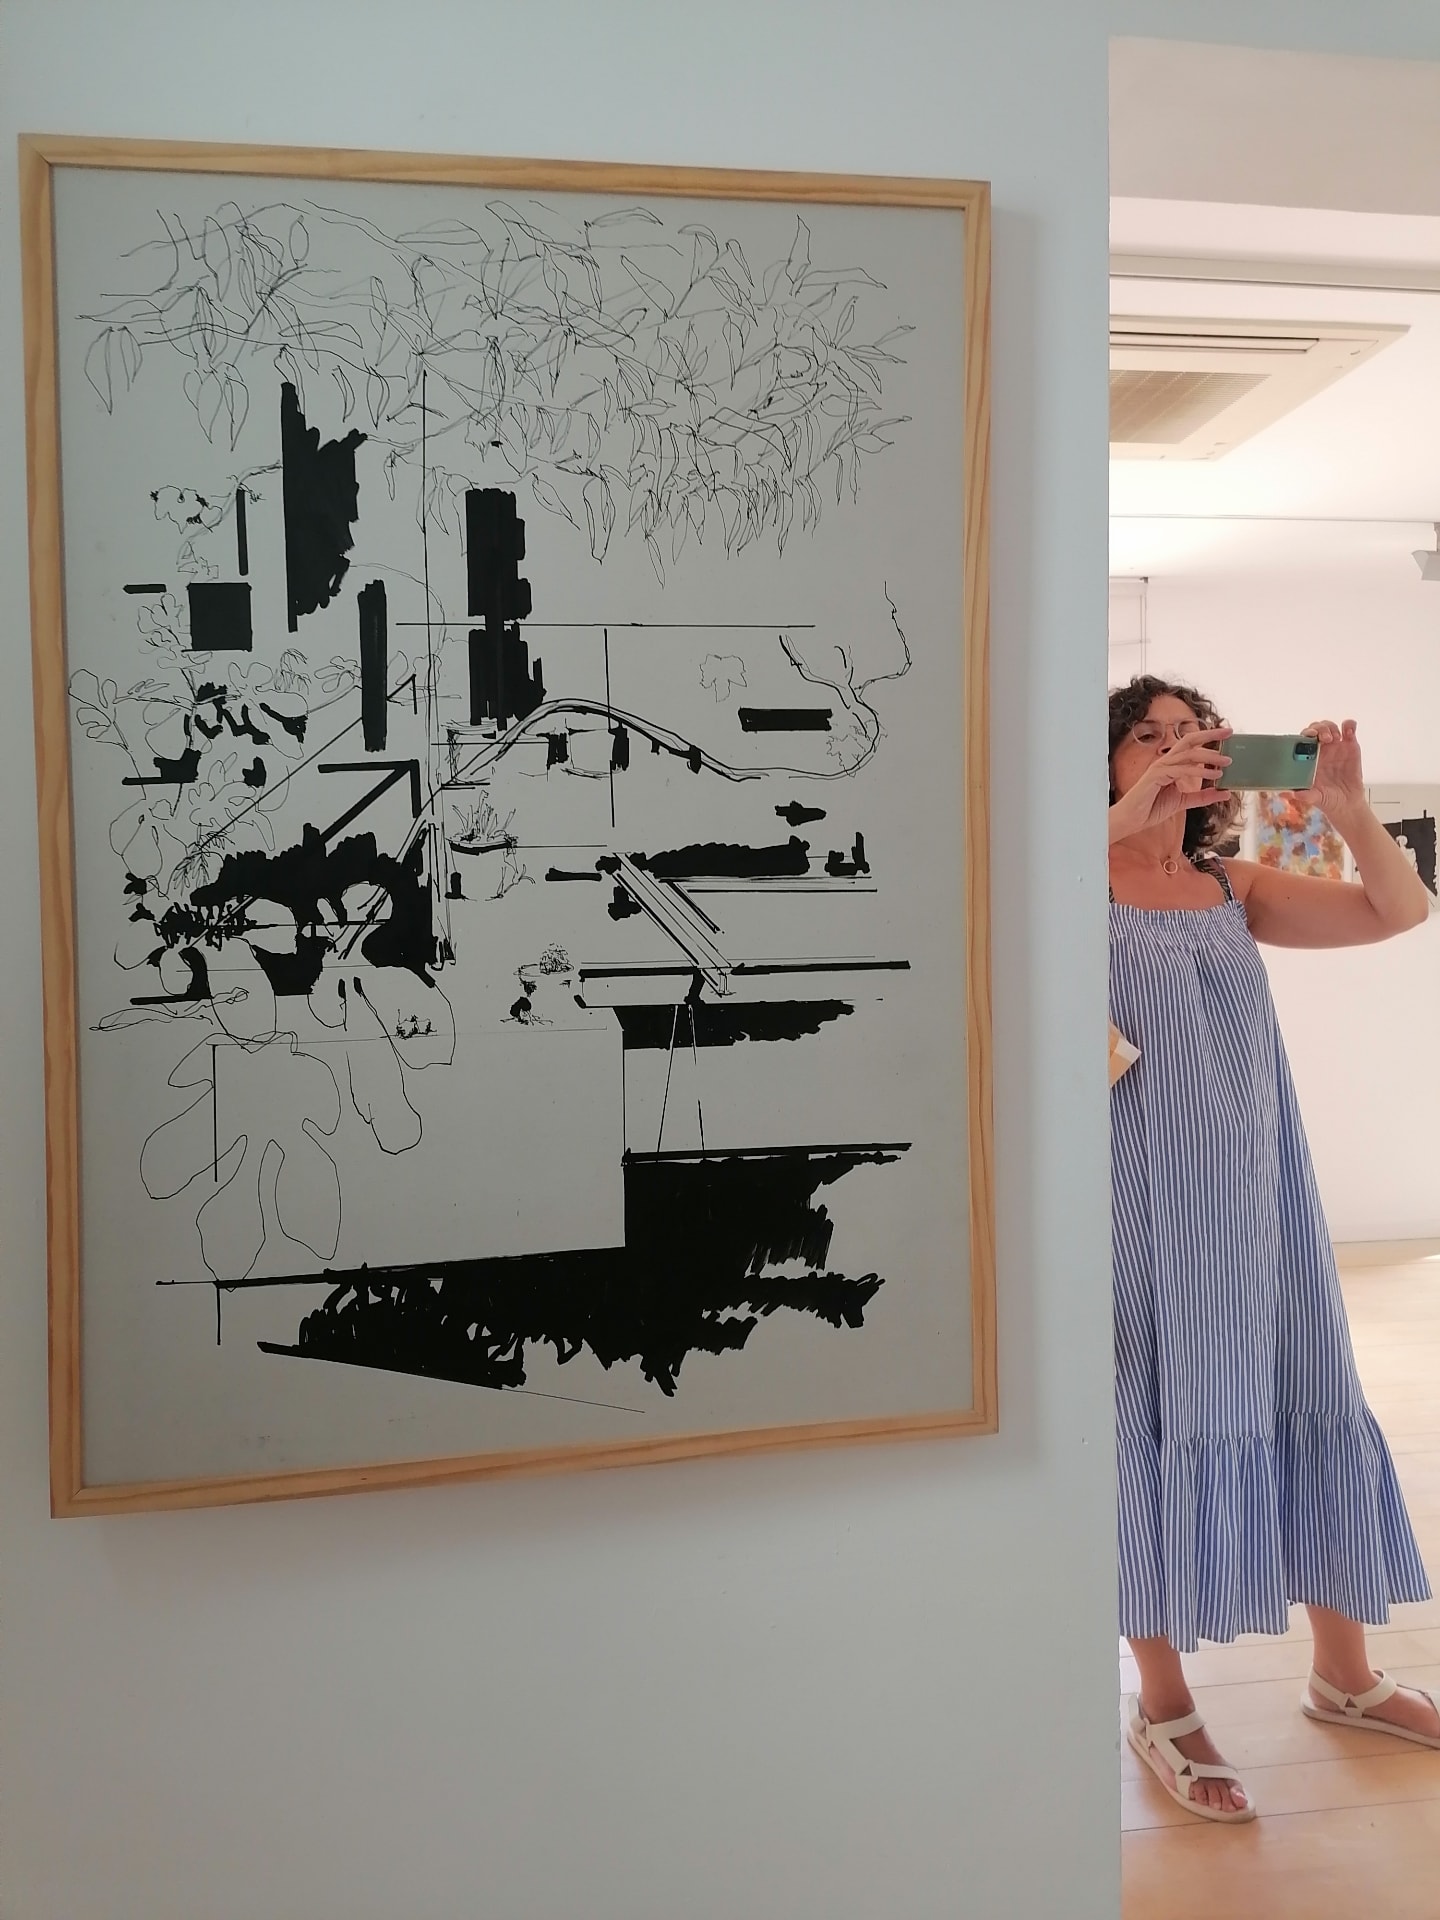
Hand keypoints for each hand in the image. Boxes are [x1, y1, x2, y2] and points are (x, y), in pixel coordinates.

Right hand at [1109, 729, 1232, 840]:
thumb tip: (1225, 793)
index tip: (1226, 734)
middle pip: (1189, 740)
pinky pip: (1181, 770)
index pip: (1191, 744)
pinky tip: (1215, 776)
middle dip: (1210, 735)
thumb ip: (1202, 797)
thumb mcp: (1183, 802)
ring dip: (1210, 756)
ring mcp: (1160, 767)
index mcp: (1171, 764)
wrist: (1132, 819)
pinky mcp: (1157, 776)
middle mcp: (1165, 761)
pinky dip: (1200, 771)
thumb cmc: (1151, 809)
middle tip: (1229, 732)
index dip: (1208, 737)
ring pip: (1188, 754)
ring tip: (1227, 762)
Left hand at [1304, 719, 1364, 818]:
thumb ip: (1304, 796)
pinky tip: (1349, 730)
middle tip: (1325, 738)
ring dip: (1331, 727)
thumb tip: (1291, 794)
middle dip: (1319, 728)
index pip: (1303, 740)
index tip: (1311, 736)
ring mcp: (1335, 747)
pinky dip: (1349, 725)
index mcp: (1308, 758)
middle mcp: (1321, 750)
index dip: (1306, 734)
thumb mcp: (1315, 798)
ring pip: (1330, 727)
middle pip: (1316, 729)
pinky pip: (1349, 730)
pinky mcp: (1350, 746)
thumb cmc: (1327, 799)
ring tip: (1335, 737)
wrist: (1347, 803)